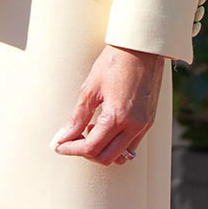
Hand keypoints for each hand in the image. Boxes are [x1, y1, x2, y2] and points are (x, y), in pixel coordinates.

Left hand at [53, 45, 164, 165]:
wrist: (141, 50)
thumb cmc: (113, 64)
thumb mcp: (89, 89)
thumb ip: (76, 117)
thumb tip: (61, 138)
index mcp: (117, 117)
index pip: (92, 147)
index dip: (71, 149)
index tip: (58, 146)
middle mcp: (135, 126)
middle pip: (107, 158)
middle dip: (86, 153)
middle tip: (71, 140)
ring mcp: (144, 126)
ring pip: (121, 155)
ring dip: (102, 149)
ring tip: (88, 129)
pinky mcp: (149, 122)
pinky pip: (131, 144)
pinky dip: (115, 143)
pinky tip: (102, 125)